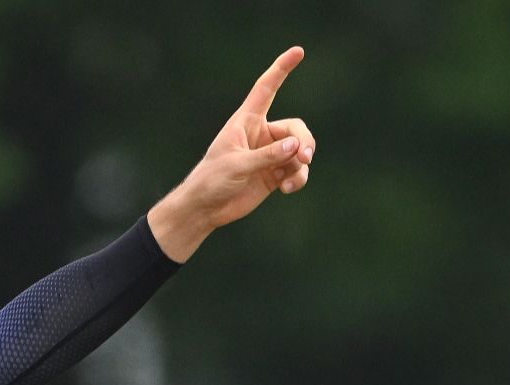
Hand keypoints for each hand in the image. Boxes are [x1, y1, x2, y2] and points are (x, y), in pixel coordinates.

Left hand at [149, 46, 316, 261]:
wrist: (205, 208)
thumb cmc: (211, 180)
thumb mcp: (237, 165)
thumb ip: (267, 156)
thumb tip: (297, 148)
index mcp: (246, 122)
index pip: (266, 89)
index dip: (281, 69)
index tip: (298, 51)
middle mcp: (261, 134)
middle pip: (295, 129)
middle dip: (304, 142)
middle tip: (304, 157)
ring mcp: (269, 154)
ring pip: (300, 151)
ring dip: (302, 164)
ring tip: (293, 180)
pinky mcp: (274, 174)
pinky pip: (297, 170)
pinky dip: (298, 178)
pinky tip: (288, 189)